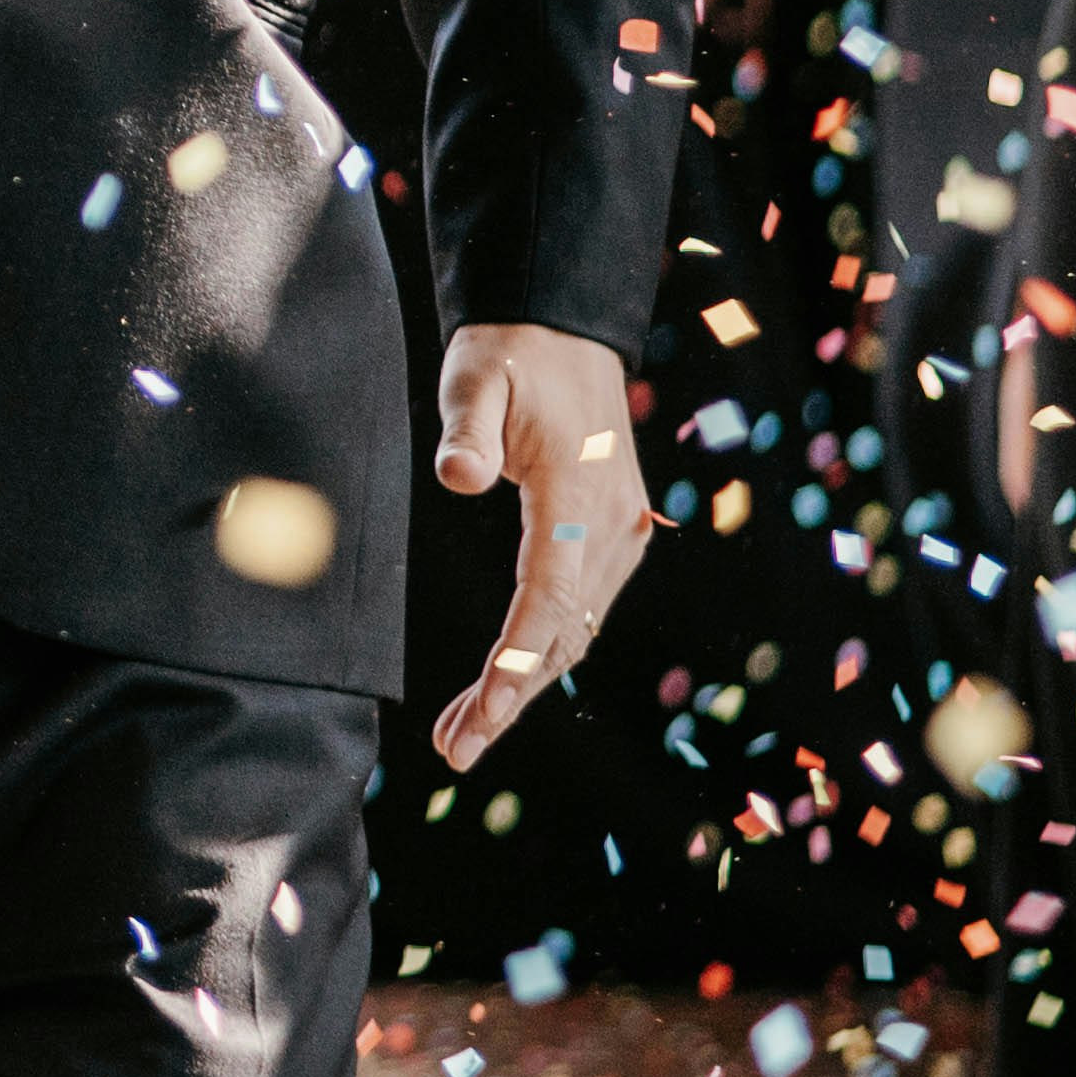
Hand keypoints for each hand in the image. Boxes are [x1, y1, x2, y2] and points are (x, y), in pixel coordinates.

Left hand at [431, 321, 652, 768]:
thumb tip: (457, 478)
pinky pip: (578, 608)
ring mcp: (621, 531)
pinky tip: (500, 683)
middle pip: (564, 632)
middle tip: (454, 749)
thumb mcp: (475, 376)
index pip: (549, 597)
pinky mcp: (613, 533)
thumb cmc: (511, 353)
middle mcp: (613, 522)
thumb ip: (464, 428)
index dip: (515, 663)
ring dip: (523, 683)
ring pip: (574, 629)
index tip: (483, 716)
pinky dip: (540, 650)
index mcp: (578, 490)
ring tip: (462, 732)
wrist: (565, 327)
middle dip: (510, 698)